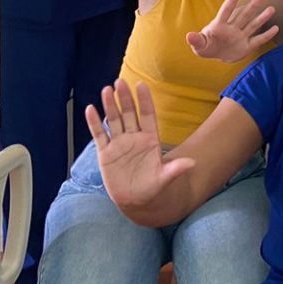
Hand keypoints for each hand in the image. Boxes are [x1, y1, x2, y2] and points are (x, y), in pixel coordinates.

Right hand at [85, 79, 193, 210]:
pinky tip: (90, 109)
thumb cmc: (153, 188)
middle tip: (120, 82)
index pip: (147, 115)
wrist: (136, 201)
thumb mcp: (165, 178)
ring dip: (109, 105)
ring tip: (106, 90)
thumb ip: (176, 169)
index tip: (141, 85)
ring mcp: (119, 144)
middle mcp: (134, 138)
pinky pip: (99, 135)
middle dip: (125, 98)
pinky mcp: (105, 154)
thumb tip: (192, 162)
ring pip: (114, 120)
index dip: (144, 100)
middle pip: (129, 113)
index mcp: (150, 139)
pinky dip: (94, 123)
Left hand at [187, 0, 279, 62]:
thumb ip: (196, 40)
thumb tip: (189, 36)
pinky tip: (276, 28)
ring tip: (272, 9)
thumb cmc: (207, 46)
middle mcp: (233, 28)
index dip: (233, 0)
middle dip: (254, 4)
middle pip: (244, 14)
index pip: (227, 10)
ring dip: (262, 18)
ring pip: (253, 25)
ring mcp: (241, 36)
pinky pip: (258, 40)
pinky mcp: (247, 46)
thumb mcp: (199, 46)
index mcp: (220, 25)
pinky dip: (266, 35)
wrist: (216, 55)